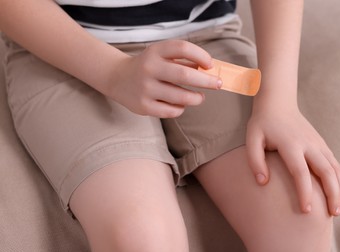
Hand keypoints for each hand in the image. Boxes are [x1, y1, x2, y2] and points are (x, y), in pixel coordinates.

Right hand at [105, 40, 220, 117]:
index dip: (201, 55)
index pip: (182, 48)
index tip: (211, 65)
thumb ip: (184, 60)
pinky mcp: (143, 106)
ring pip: (181, 97)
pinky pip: (172, 111)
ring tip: (200, 97)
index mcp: (155, 52)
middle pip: (185, 75)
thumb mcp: (162, 56)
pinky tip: (181, 104)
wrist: (118, 78)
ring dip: (196, 98)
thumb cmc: (149, 66)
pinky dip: (181, 108)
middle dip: (207, 81)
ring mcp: (145, 89)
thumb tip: (210, 71)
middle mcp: (149, 68)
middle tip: (218, 84)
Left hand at [246, 101, 339, 215]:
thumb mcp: (252, 139)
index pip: (301, 172)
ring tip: (338, 209)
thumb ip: (255, 160)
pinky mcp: (321, 143)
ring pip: (335, 168)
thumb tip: (263, 182)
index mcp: (291, 144)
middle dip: (332, 194)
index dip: (304, 193)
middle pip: (326, 172)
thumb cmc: (262, 124)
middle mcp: (308, 144)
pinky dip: (339, 179)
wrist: (278, 103)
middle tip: (331, 215)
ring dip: (339, 189)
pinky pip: (335, 163)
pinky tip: (337, 193)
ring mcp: (318, 143)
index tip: (306, 211)